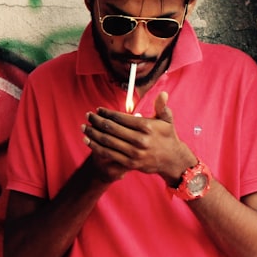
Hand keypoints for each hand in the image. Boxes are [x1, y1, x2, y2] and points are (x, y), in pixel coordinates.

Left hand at [82, 91, 196, 184]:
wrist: (172, 160)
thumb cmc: (167, 137)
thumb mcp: (167, 120)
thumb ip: (162, 107)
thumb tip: (162, 93)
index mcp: (146, 126)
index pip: (120, 117)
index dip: (106, 113)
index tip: (98, 110)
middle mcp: (140, 140)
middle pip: (111, 128)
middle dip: (96, 121)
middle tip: (88, 115)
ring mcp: (134, 153)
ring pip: (107, 141)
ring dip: (93, 133)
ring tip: (84, 127)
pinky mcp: (130, 163)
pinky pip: (108, 153)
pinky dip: (95, 146)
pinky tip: (87, 140)